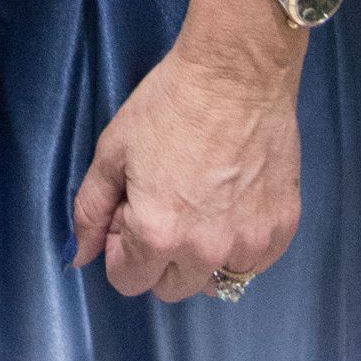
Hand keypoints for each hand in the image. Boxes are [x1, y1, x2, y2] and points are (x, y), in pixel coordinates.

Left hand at [71, 28, 302, 302]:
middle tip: (164, 202)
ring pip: (213, 278)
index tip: (130, 211)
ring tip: (202, 199)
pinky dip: (238, 241)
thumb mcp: (113, 149)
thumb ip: (90, 210)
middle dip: (158, 256)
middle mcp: (205, 251)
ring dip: (201, 254)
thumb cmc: (170, 103)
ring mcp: (249, 244)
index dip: (121, 246)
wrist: (236, 73)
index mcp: (157, 234)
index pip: (127, 281)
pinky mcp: (282, 231)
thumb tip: (79, 256)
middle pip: (170, 287)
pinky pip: (252, 261)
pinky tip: (233, 198)